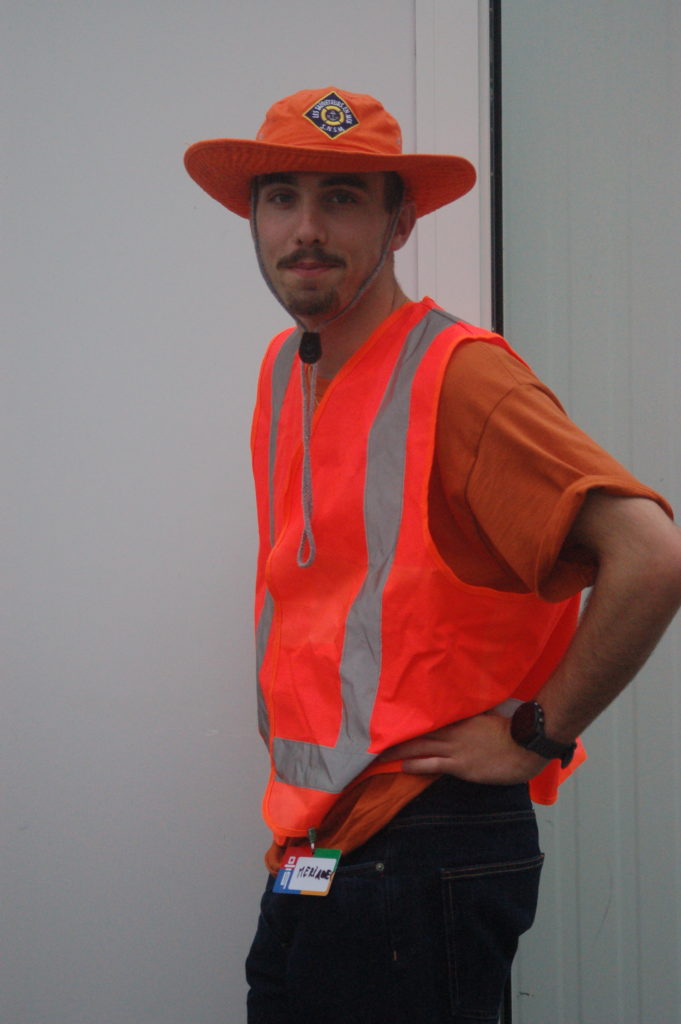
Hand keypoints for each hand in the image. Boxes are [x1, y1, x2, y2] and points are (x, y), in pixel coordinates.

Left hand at [379, 714, 548, 785]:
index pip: (431, 719)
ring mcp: (455, 749)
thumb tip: (466, 709)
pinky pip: (432, 764)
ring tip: (381, 754)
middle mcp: (453, 732)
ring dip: (400, 751)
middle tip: (377, 737)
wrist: (525, 745)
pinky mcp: (460, 766)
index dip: (412, 722)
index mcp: (461, 719)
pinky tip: (402, 766)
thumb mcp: (490, 715)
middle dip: (398, 736)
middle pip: (420, 733)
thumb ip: (474, 713)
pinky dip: (416, 764)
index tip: (394, 721)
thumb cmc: (512, 731)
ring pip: (421, 747)